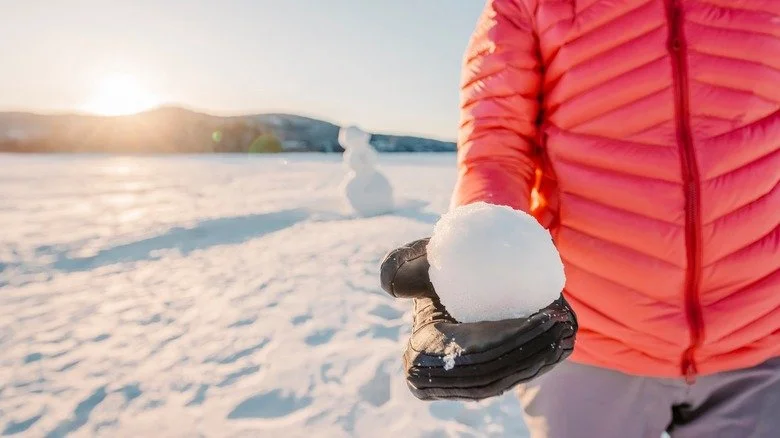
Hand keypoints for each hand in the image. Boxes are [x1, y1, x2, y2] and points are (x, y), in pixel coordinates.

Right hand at [380, 238, 576, 400]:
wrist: (448, 284)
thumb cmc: (433, 268)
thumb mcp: (414, 264)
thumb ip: (400, 268)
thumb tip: (391, 285)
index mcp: (421, 361)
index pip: (469, 354)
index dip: (506, 340)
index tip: (537, 314)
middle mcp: (441, 383)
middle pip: (493, 371)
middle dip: (530, 351)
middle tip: (557, 321)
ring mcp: (464, 388)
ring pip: (507, 378)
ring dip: (540, 358)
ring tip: (563, 330)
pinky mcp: (485, 385)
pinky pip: (514, 376)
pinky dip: (540, 361)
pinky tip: (562, 340)